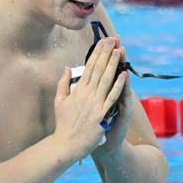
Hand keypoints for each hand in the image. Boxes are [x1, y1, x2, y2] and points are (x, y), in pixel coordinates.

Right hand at [52, 37, 126, 159]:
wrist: (65, 144)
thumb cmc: (63, 124)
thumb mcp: (59, 101)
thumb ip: (63, 83)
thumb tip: (67, 67)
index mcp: (77, 90)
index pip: (89, 67)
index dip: (96, 53)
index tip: (102, 41)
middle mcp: (86, 94)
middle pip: (98, 69)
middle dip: (106, 53)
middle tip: (112, 38)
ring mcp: (94, 104)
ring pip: (106, 80)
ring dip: (113, 64)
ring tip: (119, 50)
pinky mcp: (101, 114)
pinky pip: (111, 98)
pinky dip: (117, 86)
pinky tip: (123, 75)